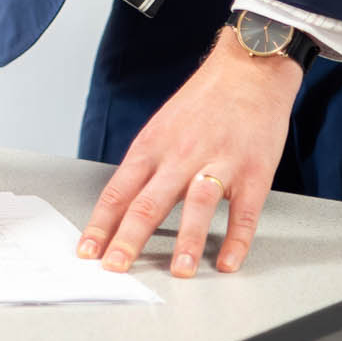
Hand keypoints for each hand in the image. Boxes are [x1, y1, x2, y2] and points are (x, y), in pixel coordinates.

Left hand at [79, 29, 302, 277]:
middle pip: (149, 202)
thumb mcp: (162, 126)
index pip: (118, 192)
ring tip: (178, 271)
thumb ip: (146, 165)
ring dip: (186, 241)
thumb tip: (122, 207)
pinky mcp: (254, 171)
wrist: (249, 69)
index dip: (101, 224)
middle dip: (129, 239)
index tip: (87, 251)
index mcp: (153, 145)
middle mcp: (181, 155)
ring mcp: (219, 162)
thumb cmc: (204, 100)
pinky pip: (245, 212)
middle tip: (116, 268)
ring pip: (197, 205)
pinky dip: (237, 240)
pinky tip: (227, 262)